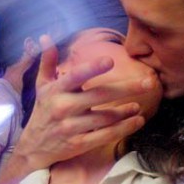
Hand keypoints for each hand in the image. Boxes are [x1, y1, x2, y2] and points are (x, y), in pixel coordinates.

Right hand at [15, 35, 150, 171]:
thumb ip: (47, 62)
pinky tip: (137, 120)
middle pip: (100, 95)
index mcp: (56, 90)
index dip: (92, 68)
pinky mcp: (79, 144)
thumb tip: (45, 37)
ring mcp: (71, 127)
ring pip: (106, 117)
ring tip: (140, 104)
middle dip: (126, 88)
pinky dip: (124, 128)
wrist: (34, 146)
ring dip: (126, 110)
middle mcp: (63, 107)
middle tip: (149, 81)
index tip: (110, 60)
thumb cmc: (42, 111)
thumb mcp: (41, 85)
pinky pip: (105, 135)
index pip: (76, 76)